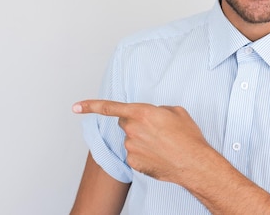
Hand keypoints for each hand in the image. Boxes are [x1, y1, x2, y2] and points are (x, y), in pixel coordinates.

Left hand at [73, 100, 210, 182]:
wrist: (194, 163)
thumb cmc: (188, 137)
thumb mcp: (176, 112)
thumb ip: (157, 109)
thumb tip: (152, 115)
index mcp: (141, 112)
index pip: (110, 107)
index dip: (90, 106)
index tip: (76, 107)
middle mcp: (132, 130)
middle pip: (125, 122)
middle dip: (136, 123)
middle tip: (156, 129)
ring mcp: (131, 148)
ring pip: (131, 140)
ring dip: (142, 140)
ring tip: (162, 145)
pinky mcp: (133, 163)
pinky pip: (134, 154)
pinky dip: (143, 154)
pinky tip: (158, 156)